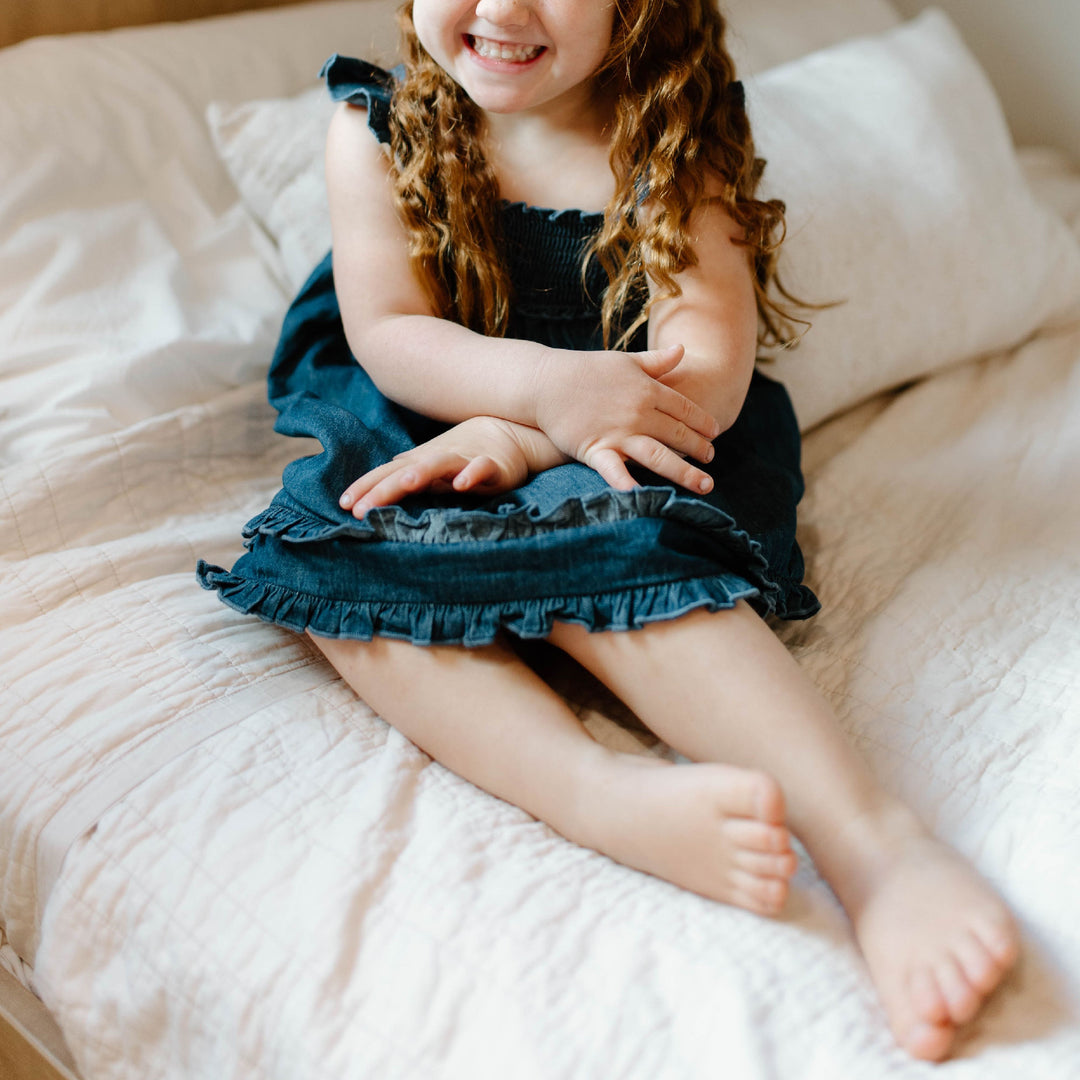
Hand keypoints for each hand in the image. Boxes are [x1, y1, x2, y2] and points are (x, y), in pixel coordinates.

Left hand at [339, 415, 561, 517]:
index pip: (386, 475)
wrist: (508, 430)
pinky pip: (482, 469)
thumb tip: (372, 488)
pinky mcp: (493, 466)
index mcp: (419, 463)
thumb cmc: (463, 454)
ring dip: (421, 474)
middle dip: (381, 489)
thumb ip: (406, 477)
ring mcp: (464, 461)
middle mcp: (436, 460)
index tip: (344, 504)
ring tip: (403, 485)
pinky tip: (463, 485)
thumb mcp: (431, 467)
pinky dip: (473, 475)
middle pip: (404, 474)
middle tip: (360, 508)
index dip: (365, 487)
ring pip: (439, 466)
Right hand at [533, 344, 719, 492]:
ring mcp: (618, 432)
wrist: (545, 381)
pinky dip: (629, 484)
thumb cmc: (585, 369)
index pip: (685, 409)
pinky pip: (616, 471)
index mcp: (648, 389)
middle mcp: (638, 412)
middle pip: (679, 435)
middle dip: (700, 449)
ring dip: (684, 473)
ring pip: (659, 455)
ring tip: (706, 486)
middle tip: (711, 459)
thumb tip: (683, 349)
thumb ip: (656, 361)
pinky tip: (646, 498)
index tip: (714, 433)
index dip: (703, 422)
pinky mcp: (596, 449)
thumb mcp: (625, 360)